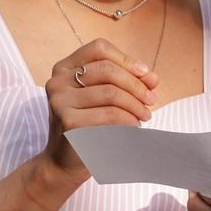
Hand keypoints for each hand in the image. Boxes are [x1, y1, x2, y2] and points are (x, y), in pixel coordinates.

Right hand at [41, 39, 158, 181]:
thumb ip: (126, 83)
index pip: (99, 49)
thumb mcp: (104, 99)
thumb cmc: (88, 125)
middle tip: (151, 100)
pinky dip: (128, 120)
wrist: (65, 161)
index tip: (146, 75)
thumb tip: (152, 78)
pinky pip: (109, 115)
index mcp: (65, 68)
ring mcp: (60, 101)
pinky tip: (134, 127)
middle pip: (107, 70)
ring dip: (135, 105)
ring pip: (111, 93)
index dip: (126, 59)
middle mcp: (58, 81)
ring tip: (144, 116)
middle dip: (136, 85)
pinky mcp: (68, 122)